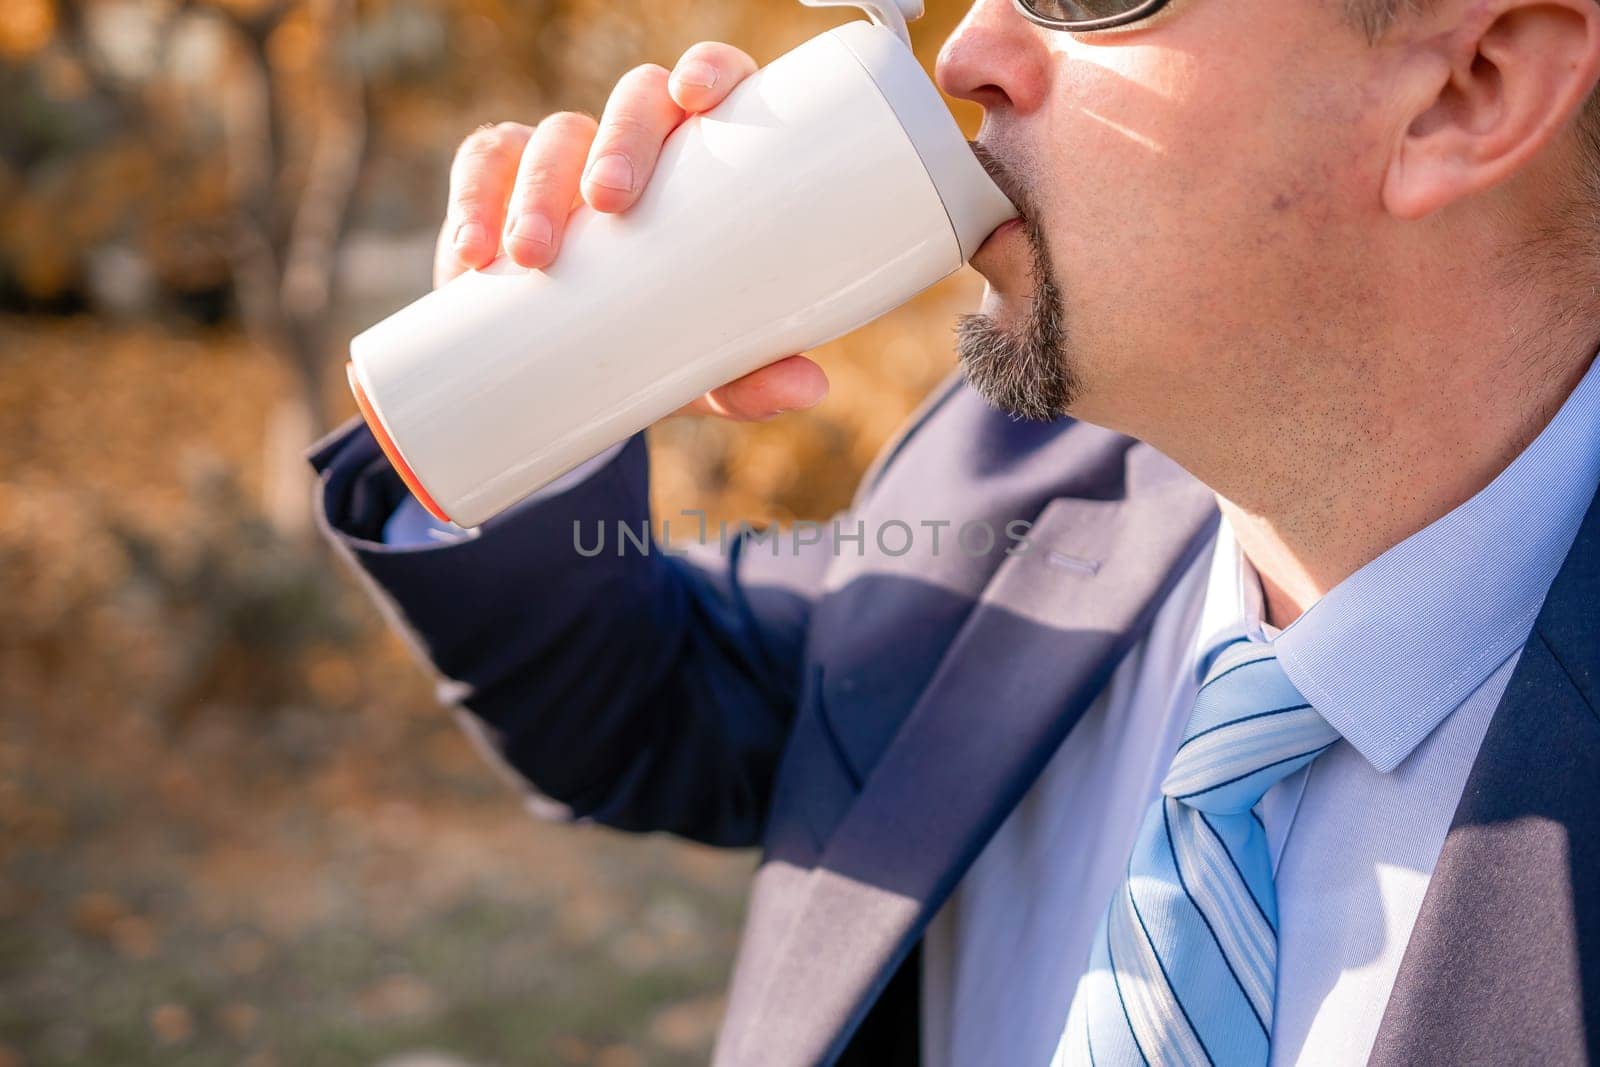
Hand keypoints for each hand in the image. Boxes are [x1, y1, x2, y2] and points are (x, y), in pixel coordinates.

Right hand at [432, 43, 829, 421]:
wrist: (571, 369)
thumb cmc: (659, 340)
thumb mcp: (705, 362)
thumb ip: (749, 371)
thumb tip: (807, 386)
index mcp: (705, 160)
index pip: (715, 87)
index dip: (709, 71)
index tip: (697, 97)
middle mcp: (639, 145)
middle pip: (635, 100)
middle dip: (620, 139)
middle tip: (610, 201)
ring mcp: (568, 159)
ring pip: (555, 134)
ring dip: (540, 185)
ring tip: (534, 255)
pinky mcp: (502, 183)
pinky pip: (485, 166)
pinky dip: (474, 202)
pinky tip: (474, 252)